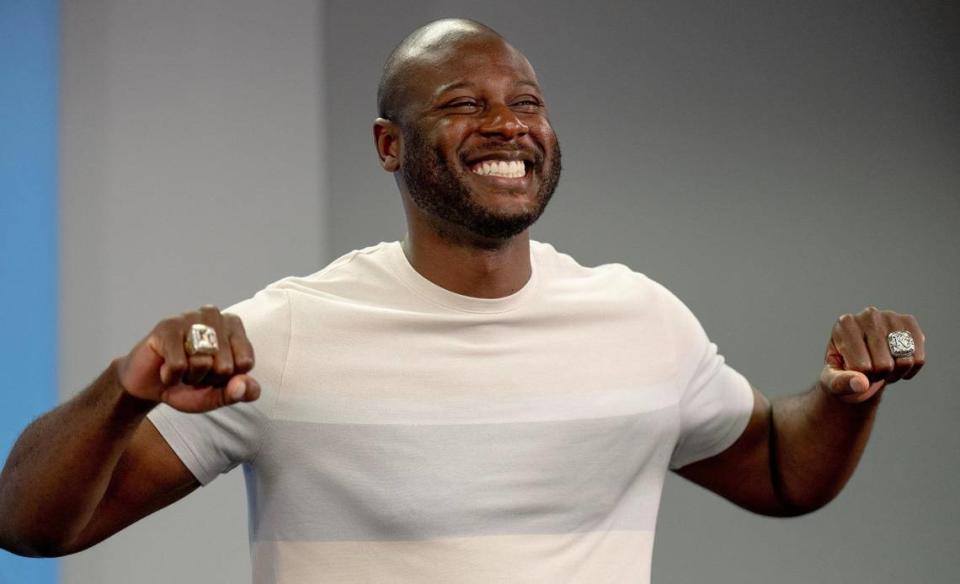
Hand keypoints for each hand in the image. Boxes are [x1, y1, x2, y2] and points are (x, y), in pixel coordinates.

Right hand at [116, 305, 259, 411]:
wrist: (149, 385)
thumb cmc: (188, 384)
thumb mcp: (219, 395)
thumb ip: (241, 392)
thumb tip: (243, 384)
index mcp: (234, 327)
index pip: (245, 363)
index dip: (227, 379)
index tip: (214, 373)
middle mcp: (214, 315)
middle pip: (225, 366)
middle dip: (208, 379)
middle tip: (193, 372)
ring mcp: (189, 317)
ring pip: (203, 363)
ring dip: (190, 377)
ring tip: (182, 369)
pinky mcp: (167, 327)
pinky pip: (178, 365)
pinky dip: (171, 377)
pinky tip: (165, 369)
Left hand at [819, 307, 924, 403]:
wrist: (860, 363)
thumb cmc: (843, 372)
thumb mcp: (832, 381)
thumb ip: (841, 383)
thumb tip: (861, 384)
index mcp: (844, 325)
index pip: (860, 366)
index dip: (859, 378)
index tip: (853, 370)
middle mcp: (868, 315)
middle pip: (883, 365)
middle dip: (877, 376)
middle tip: (869, 369)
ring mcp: (890, 316)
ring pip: (904, 362)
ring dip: (895, 374)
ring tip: (882, 366)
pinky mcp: (909, 322)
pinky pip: (918, 358)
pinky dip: (910, 370)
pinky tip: (897, 365)